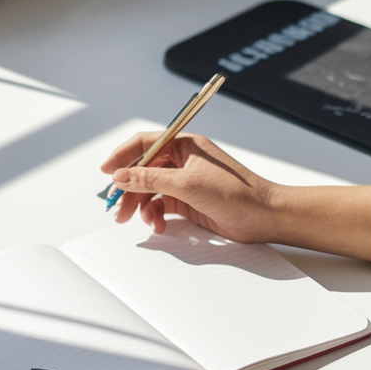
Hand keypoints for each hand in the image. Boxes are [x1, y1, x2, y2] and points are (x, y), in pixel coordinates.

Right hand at [100, 131, 280, 241]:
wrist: (264, 217)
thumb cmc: (236, 193)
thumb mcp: (187, 184)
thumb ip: (150, 179)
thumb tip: (120, 176)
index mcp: (184, 144)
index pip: (144, 144)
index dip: (122, 156)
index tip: (106, 171)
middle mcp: (182, 160)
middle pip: (143, 170)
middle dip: (129, 189)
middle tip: (118, 208)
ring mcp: (185, 181)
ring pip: (150, 190)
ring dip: (141, 205)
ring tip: (137, 221)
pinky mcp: (188, 200)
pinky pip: (162, 205)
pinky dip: (156, 215)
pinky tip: (159, 225)